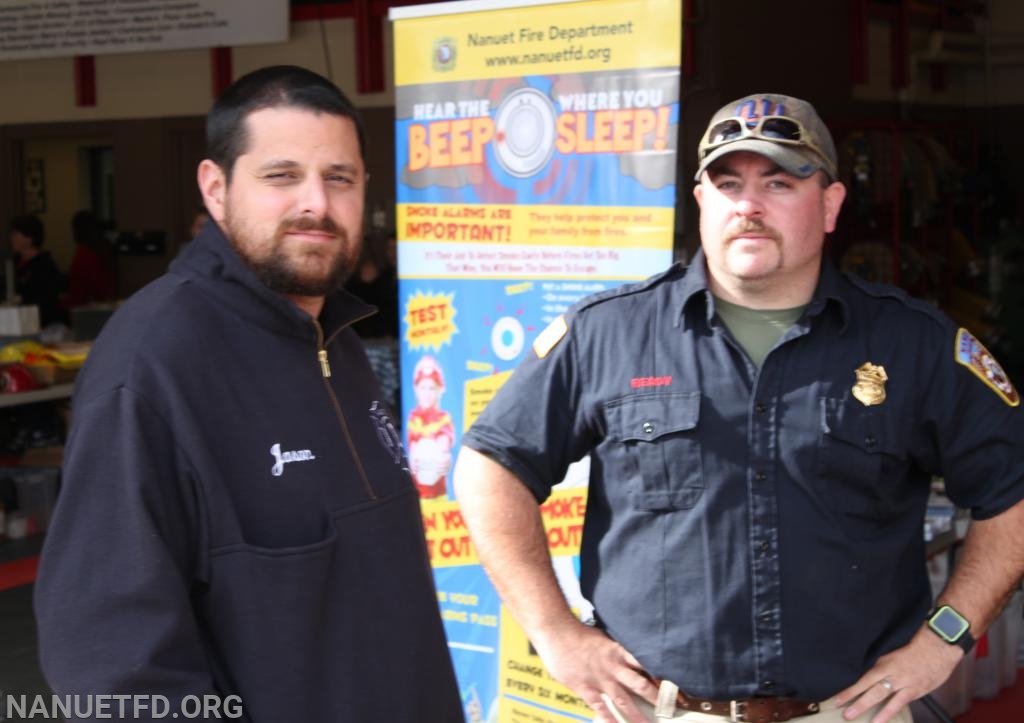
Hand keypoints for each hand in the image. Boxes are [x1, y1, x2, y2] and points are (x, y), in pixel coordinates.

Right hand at [532, 621, 659, 722]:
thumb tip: (624, 653)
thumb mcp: (602, 636)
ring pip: (624, 700)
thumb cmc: (577, 632)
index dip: (661, 675)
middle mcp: (613, 666)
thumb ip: (613, 648)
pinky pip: (600, 706)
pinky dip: (609, 718)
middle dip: (656, 698)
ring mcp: (600, 678)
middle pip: (641, 685)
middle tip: (670, 709)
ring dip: (637, 715)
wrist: (556, 632)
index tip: (675, 685)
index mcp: (619, 651)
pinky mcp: (586, 687)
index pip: (646, 664)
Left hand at [833, 626, 963, 722]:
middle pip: (866, 684)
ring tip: (849, 716)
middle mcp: (891, 671)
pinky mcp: (915, 690)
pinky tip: (878, 722)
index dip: (849, 684)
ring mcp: (903, 681)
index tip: (836, 692)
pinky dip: (887, 713)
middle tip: (836, 705)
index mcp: (884, 659)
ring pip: (879, 695)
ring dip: (864, 705)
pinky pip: (898, 703)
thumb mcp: (896, 648)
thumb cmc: (917, 643)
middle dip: (851, 696)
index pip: (862, 674)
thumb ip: (882, 659)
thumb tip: (867, 665)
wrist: (940, 645)